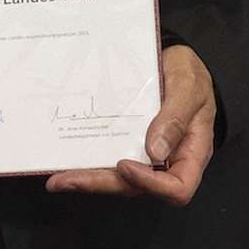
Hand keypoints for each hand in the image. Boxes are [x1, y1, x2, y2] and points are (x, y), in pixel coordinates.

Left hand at [46, 44, 215, 204]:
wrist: (174, 60)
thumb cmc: (190, 75)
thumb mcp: (189, 87)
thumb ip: (175, 118)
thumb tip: (154, 151)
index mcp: (191, 153)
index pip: (177, 187)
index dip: (151, 184)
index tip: (124, 164)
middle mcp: (167, 161)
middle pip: (137, 187)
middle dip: (102, 184)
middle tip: (67, 180)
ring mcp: (144, 155)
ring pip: (117, 178)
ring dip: (87, 179)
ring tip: (58, 179)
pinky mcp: (126, 145)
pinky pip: (108, 159)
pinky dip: (88, 163)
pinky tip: (65, 162)